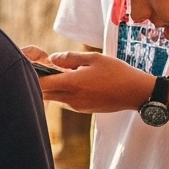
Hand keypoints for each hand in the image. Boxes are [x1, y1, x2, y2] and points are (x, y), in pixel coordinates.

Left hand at [28, 50, 160, 114]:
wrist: (136, 93)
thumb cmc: (116, 72)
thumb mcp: (93, 58)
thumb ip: (69, 58)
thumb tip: (52, 59)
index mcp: (72, 83)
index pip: (42, 84)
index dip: (33, 75)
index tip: (32, 66)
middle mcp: (72, 98)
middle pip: (45, 93)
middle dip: (40, 81)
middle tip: (44, 67)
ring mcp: (77, 106)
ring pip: (54, 97)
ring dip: (52, 87)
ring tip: (60, 72)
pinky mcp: (83, 110)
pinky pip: (65, 101)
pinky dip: (63, 92)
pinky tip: (74, 81)